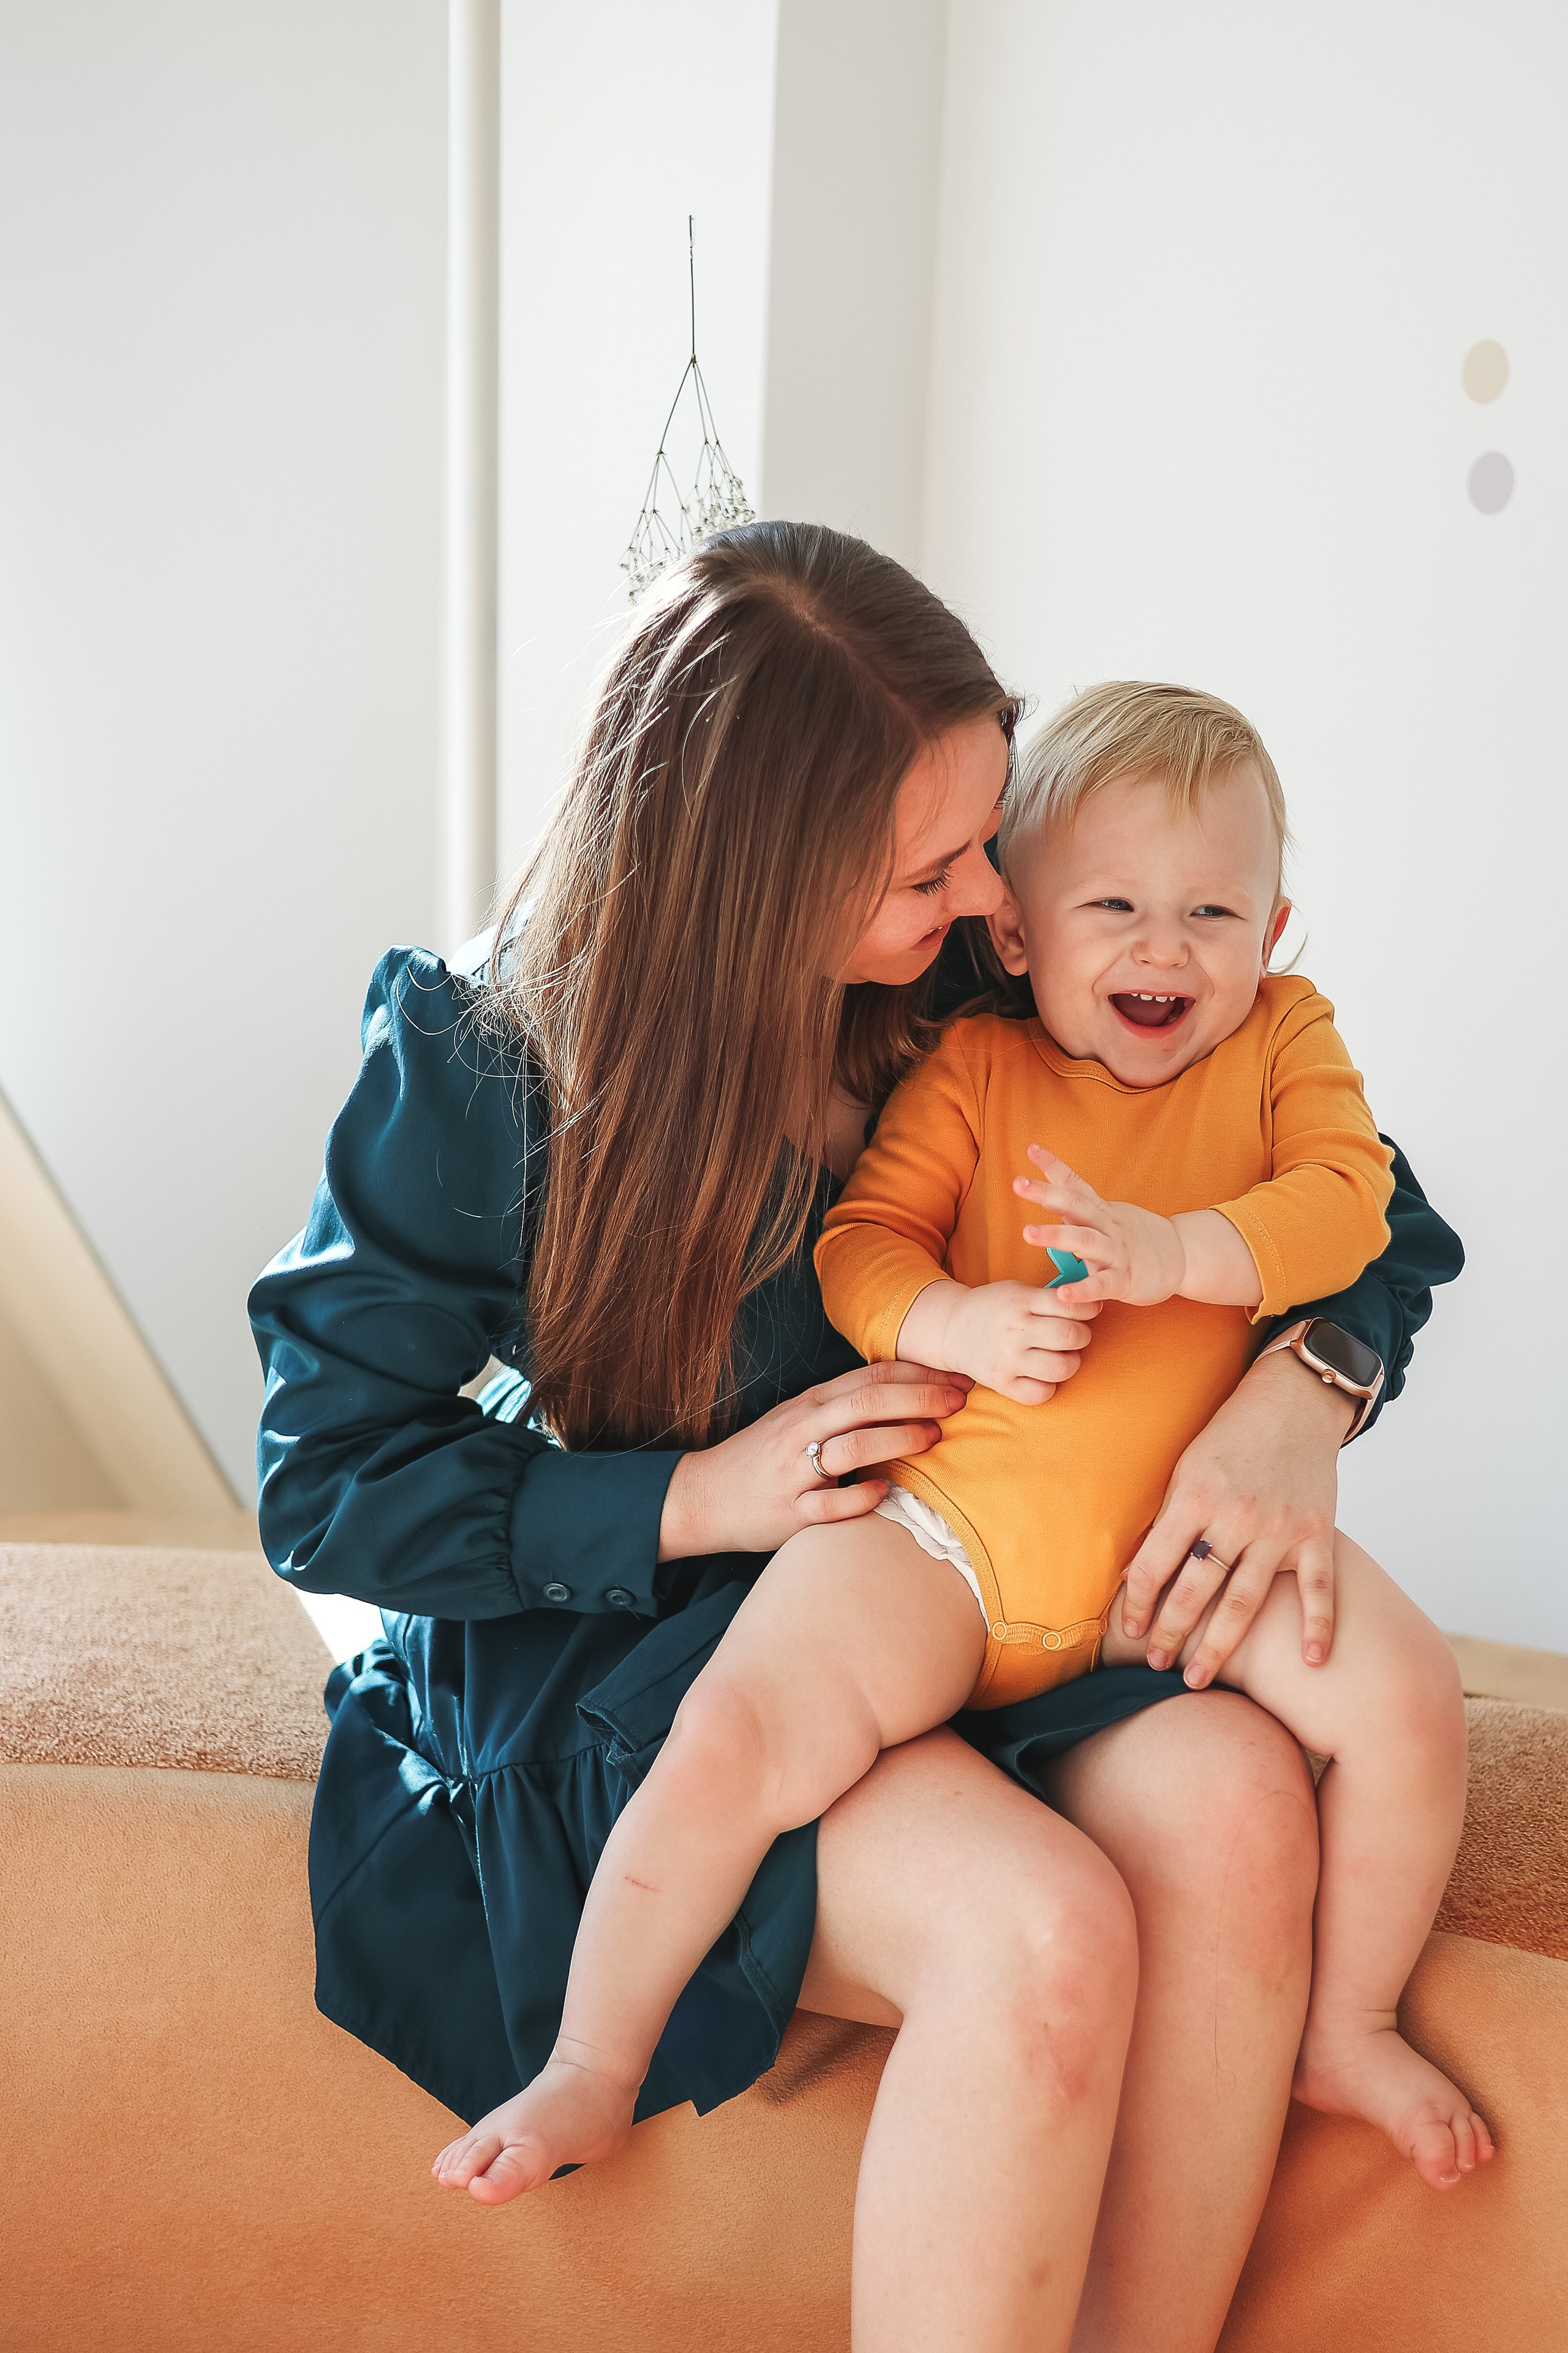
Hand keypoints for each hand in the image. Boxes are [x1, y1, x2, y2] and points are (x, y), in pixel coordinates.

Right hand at [657, 1360, 970, 1560]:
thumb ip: (845, 1406)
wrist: (704, 1496)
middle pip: (867, 1402)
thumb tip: (908, 1393)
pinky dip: (860, 1496)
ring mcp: (794, 1471)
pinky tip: (885, 1492)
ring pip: (852, 1447)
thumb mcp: (799, 1419)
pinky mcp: (789, 1512)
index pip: (870, 1377)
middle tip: (961, 1401)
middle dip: (920, 1398)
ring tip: (936, 1437)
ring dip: (899, 1439)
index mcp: (810, 1404)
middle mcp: (802, 1430)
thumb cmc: (764, 1458)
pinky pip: (829, 1504)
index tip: (957, 1377)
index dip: (918, 1374)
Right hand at [899, 1276, 1097, 1404]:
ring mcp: (1007, 1359)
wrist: (951, 1328)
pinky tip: (1043, 1375)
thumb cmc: (993, 1307)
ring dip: (1071, 1362)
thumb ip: (1048, 1296)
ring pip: (1062, 1368)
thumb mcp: (1016, 1290)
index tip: (1089, 1312)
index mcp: (1020, 1301)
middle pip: (1071, 1336)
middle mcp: (1015, 1330)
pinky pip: (1042, 1394)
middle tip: (1075, 1336)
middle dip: (1083, 1336)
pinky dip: (1050, 1386)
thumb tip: (1091, 1303)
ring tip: (1062, 1356)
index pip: (1069, 1304)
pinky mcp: (1001, 1383)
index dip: (1089, 1309)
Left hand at [1013, 1146, 1184, 1304]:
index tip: (1030, 1149)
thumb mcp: (1108, 1213)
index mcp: (1100, 1210)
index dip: (1053, 1165)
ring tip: (1027, 1233)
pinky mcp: (1124, 1279)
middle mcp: (1106, 1226)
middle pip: (1074, 1205)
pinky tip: (1063, 1295)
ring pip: (1084, 1240)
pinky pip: (1101, 1285)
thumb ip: (1079, 1202)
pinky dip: (1082, 1290)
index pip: (1075, 1183)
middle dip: (1045, 1193)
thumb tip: (1049, 1180)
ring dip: (1055, 1235)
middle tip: (1018, 1183)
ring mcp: (1116, 1252)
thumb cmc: (1137, 1236)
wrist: (1182, 1257)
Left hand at [1118, 1347, 1353, 1685]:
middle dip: (1172, 1634)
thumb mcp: (1185, 1468)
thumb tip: (1135, 1576)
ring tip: (1197, 1678)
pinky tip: (1313, 1663)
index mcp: (1196, 1496)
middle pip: (1197, 1591)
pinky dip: (1318, 1627)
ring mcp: (1281, 1529)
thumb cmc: (1231, 1437)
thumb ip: (1166, 1521)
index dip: (1139, 1603)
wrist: (1294, 1402)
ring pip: (1244, 1601)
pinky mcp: (1317, 1534)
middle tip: (1156, 1665)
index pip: (1156, 1564)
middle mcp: (1237, 1517)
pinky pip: (1318, 1590)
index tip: (1129, 1632)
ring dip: (1219, 1646)